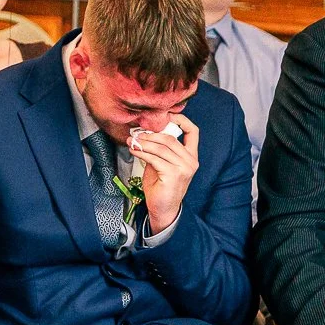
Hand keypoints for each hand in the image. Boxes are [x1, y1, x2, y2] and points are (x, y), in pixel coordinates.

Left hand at [131, 114, 198, 232]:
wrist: (163, 209)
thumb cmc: (161, 187)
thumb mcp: (161, 164)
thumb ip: (159, 150)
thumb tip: (144, 134)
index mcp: (191, 156)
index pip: (193, 131)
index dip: (181, 120)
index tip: (165, 115)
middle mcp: (190, 161)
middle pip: (170, 138)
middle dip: (151, 134)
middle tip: (136, 134)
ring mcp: (183, 168)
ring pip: (161, 147)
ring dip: (144, 143)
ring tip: (132, 141)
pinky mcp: (173, 175)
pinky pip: (155, 158)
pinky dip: (142, 152)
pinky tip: (134, 150)